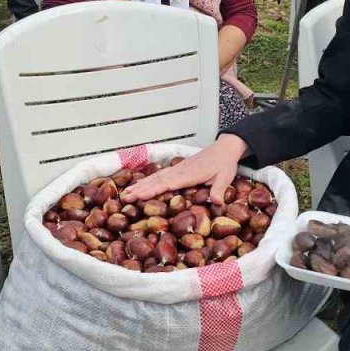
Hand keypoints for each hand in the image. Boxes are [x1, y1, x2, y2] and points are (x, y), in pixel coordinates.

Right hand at [122, 134, 248, 205]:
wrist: (224, 148)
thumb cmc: (225, 164)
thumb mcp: (225, 177)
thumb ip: (219, 189)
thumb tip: (217, 202)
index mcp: (189, 174)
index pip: (168, 184)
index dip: (153, 190)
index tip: (139, 196)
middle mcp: (180, 171)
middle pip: (157, 181)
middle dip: (140, 189)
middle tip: (124, 198)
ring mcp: (177, 169)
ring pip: (155, 177)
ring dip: (140, 185)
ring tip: (126, 193)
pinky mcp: (178, 169)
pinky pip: (160, 175)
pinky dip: (148, 180)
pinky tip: (140, 185)